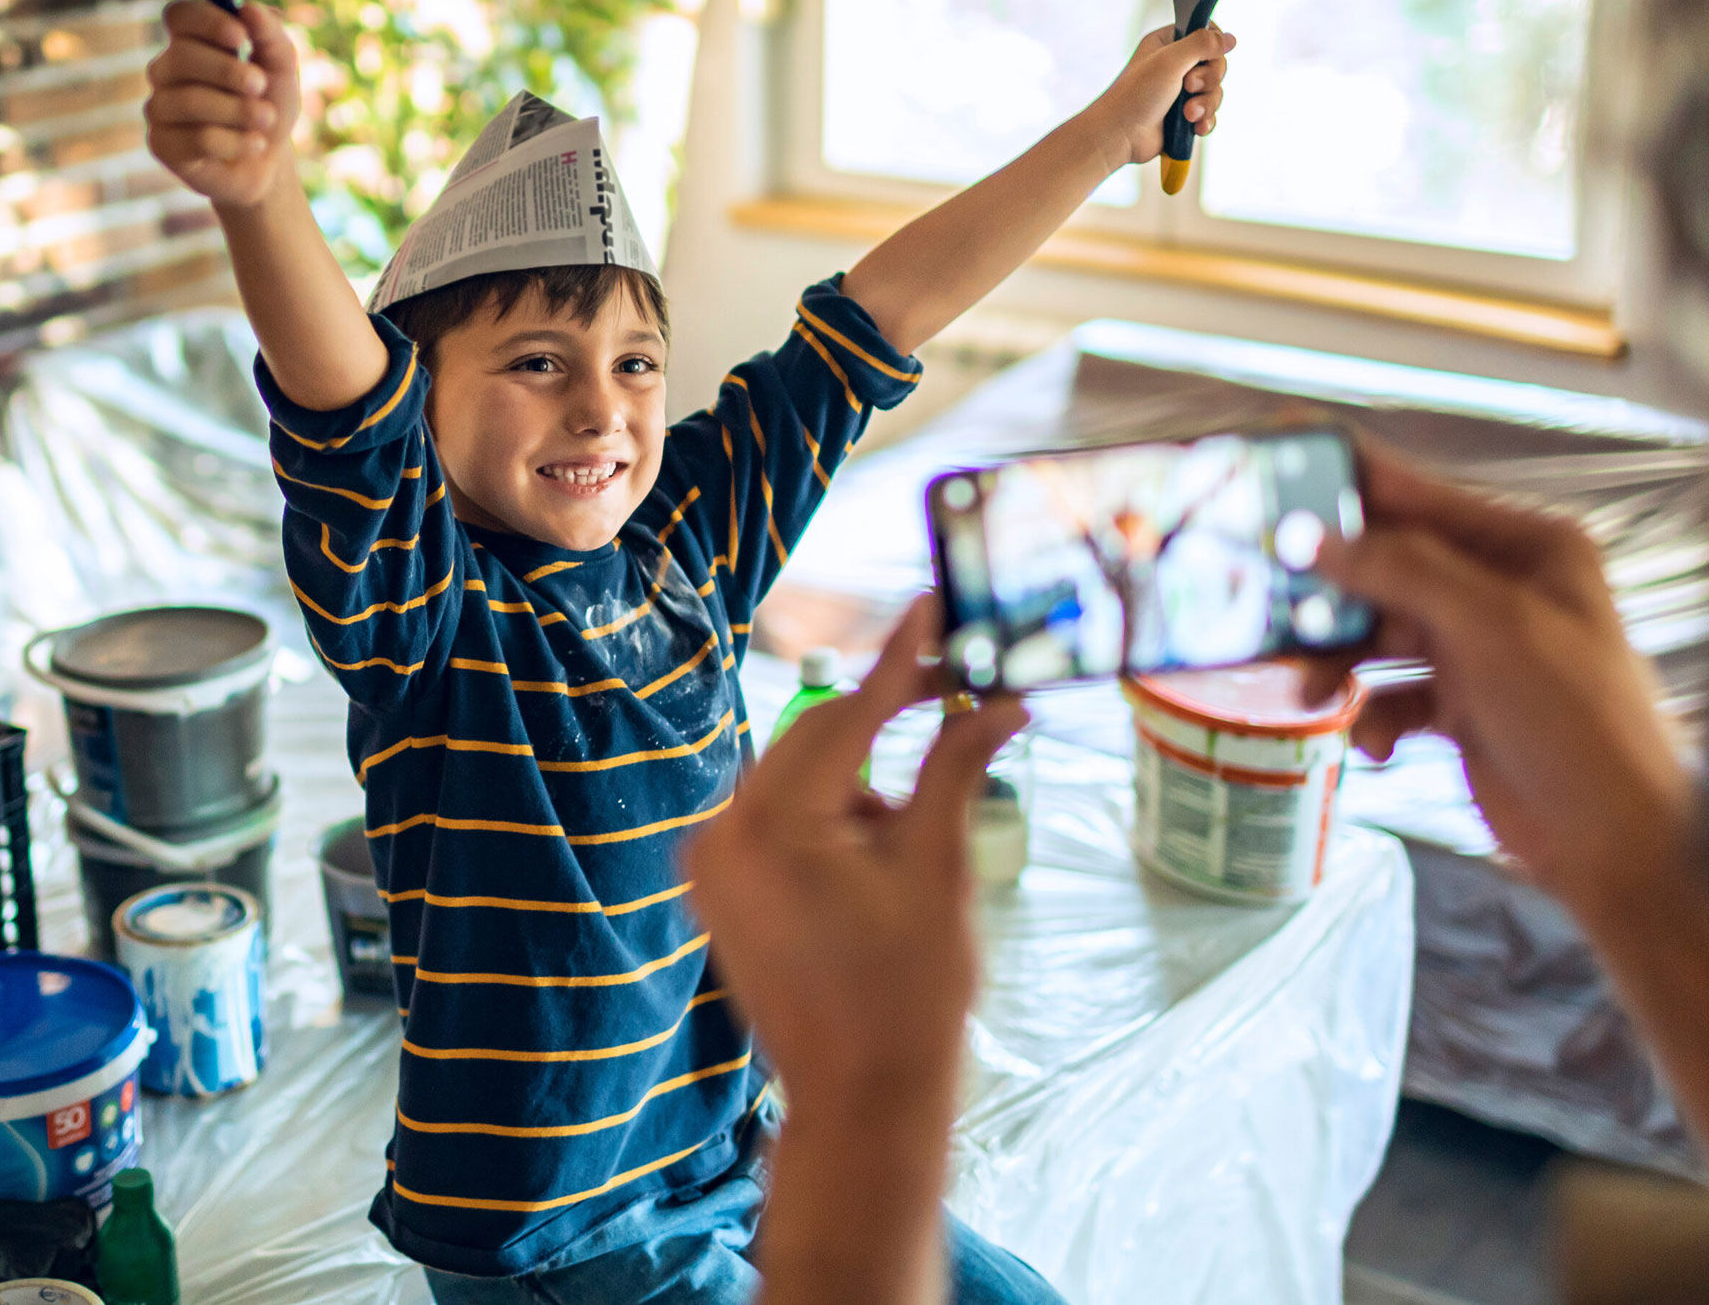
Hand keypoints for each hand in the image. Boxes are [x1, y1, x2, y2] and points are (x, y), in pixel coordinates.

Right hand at [144, 0, 301, 210]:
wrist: (269, 161)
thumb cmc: (269, 104)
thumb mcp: (282, 67)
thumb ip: (270, 34)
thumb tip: (249, 8)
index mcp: (191, 41)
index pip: (179, 15)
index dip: (206, 21)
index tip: (241, 37)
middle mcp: (166, 70)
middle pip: (180, 56)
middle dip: (228, 71)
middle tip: (261, 86)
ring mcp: (159, 107)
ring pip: (189, 101)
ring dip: (237, 110)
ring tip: (266, 119)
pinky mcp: (162, 145)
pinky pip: (196, 139)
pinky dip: (235, 142)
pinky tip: (253, 144)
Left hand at [685, 601, 1026, 1111]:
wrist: (862, 1102)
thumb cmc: (908, 996)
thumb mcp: (940, 868)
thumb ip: (954, 767)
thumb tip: (997, 699)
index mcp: (771, 824)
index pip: (847, 713)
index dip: (902, 660)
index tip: (935, 607)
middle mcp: (722, 834)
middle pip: (815, 739)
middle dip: (887, 725)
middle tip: (961, 699)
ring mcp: (711, 866)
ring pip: (801, 781)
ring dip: (863, 786)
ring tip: (911, 851)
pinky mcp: (718, 891)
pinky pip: (778, 822)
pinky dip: (832, 821)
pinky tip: (876, 868)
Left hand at [1087, 24, 1234, 167]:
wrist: (1118, 136)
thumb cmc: (1135, 96)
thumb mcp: (1170, 61)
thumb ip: (1201, 44)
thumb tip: (1230, 38)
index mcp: (1168, 43)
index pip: (1206, 33)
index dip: (1213, 45)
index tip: (1208, 55)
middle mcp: (1176, 65)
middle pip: (1216, 64)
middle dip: (1208, 80)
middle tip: (1188, 87)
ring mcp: (1181, 91)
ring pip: (1215, 91)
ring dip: (1205, 104)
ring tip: (1187, 114)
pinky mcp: (1184, 115)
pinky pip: (1210, 114)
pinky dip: (1205, 121)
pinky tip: (1194, 127)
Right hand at [1297, 443, 1693, 908]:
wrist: (1614, 842)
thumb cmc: (1575, 719)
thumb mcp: (1491, 628)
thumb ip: (1401, 570)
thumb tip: (1311, 534)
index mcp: (1524, 546)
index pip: (1415, 493)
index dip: (1341, 479)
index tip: (1268, 467)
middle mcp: (1499, 588)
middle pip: (1384, 567)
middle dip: (1328, 592)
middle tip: (1260, 600)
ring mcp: (1479, 649)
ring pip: (1378, 634)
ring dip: (1339, 663)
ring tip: (1309, 694)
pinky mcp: (1461, 706)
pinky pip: (1391, 693)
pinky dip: (1373, 716)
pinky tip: (1375, 743)